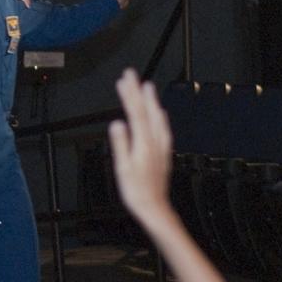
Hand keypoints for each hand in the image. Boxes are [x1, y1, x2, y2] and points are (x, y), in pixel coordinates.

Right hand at [108, 68, 174, 222]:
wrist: (154, 207)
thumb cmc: (136, 191)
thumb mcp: (122, 169)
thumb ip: (121, 144)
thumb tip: (117, 123)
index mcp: (143, 144)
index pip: (135, 113)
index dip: (129, 94)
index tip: (124, 80)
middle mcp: (155, 142)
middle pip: (146, 111)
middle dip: (138, 91)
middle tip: (132, 75)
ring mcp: (161, 146)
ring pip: (157, 117)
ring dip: (151, 101)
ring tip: (147, 86)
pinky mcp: (164, 152)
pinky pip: (163, 128)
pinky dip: (160, 116)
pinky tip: (159, 114)